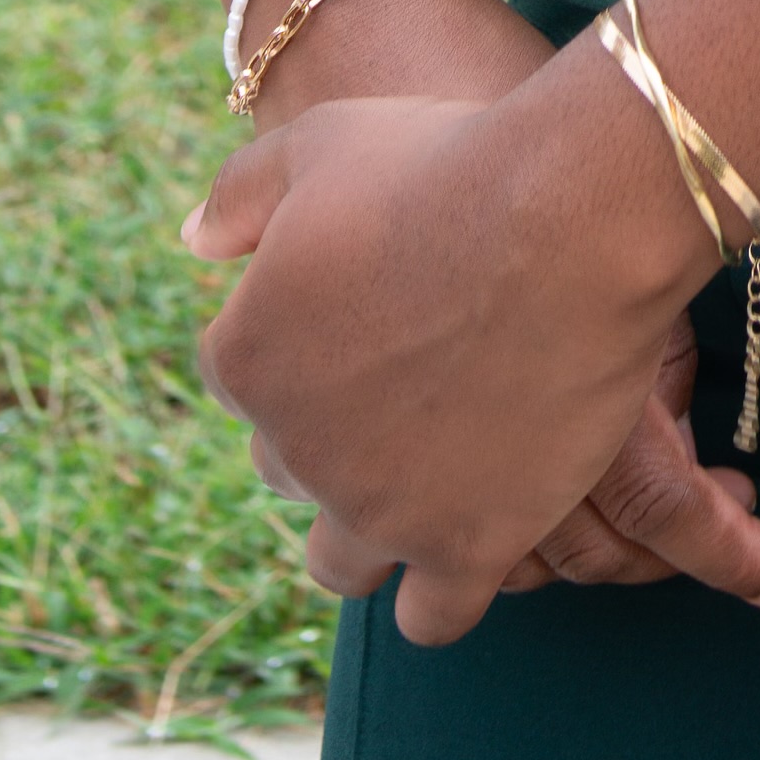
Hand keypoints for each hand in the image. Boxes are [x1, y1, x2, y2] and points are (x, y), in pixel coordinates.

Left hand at [186, 63, 759, 647]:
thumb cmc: (446, 163)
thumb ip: (242, 192)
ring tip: (429, 487)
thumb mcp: (322, 143)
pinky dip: (442, 591)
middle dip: (332, 436)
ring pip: (343, 564)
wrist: (565, 218)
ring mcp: (377, 511)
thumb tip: (195, 244)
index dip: (301, 348)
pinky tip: (477, 543)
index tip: (361, 322)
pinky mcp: (462, 549)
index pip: (244, 378)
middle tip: (406, 388)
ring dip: (370, 532)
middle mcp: (296, 448)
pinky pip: (432, 617)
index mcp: (245, 356)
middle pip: (289, 469)